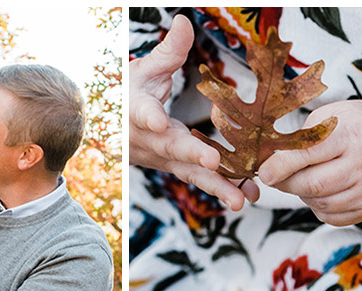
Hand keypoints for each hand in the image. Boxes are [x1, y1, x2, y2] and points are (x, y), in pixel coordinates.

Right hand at [130, 14, 258, 209]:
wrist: (115, 127)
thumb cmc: (132, 93)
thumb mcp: (146, 69)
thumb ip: (169, 50)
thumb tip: (184, 22)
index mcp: (137, 111)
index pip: (142, 113)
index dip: (150, 118)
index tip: (159, 122)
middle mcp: (149, 140)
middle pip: (172, 149)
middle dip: (194, 156)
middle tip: (213, 162)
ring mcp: (163, 159)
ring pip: (189, 173)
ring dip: (216, 186)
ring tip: (241, 199)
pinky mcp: (177, 169)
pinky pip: (200, 180)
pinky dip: (223, 189)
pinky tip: (246, 195)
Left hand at [258, 84, 361, 225]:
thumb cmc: (351, 126)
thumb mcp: (327, 117)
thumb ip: (300, 139)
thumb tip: (268, 164)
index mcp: (350, 135)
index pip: (310, 154)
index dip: (282, 165)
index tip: (264, 173)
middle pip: (313, 185)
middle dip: (287, 184)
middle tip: (275, 178)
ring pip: (321, 203)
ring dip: (302, 195)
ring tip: (302, 180)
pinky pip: (332, 216)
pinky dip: (318, 206)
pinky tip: (321, 191)